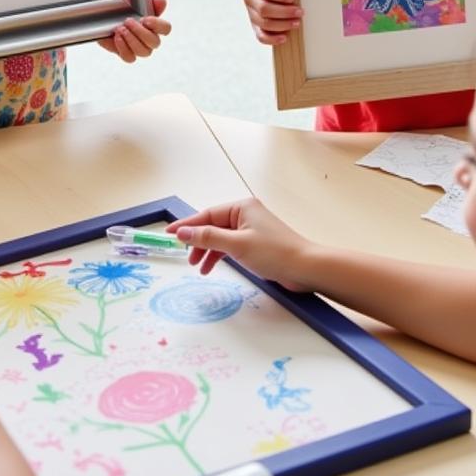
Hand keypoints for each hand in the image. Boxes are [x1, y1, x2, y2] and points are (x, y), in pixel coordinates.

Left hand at [97, 0, 170, 61]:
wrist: (107, 21)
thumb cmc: (124, 14)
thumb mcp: (135, 5)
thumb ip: (149, 3)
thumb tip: (161, 1)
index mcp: (155, 26)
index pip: (166, 28)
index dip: (158, 25)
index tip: (145, 19)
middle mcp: (150, 40)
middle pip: (155, 42)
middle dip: (140, 32)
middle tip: (128, 21)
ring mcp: (139, 49)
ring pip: (143, 52)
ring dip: (131, 40)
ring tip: (120, 29)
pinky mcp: (127, 55)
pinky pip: (130, 58)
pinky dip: (123, 48)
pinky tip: (117, 37)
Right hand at [166, 198, 314, 290]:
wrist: (306, 268)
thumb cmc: (274, 252)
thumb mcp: (236, 244)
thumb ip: (207, 238)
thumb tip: (182, 232)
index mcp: (241, 207)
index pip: (207, 215)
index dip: (187, 225)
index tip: (169, 233)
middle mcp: (245, 214)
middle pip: (213, 225)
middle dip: (198, 241)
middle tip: (187, 257)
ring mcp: (252, 229)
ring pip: (221, 237)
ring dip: (209, 251)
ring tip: (199, 267)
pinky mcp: (257, 243)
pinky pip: (231, 245)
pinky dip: (221, 255)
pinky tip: (214, 267)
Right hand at [244, 0, 301, 44]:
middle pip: (264, 9)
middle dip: (284, 12)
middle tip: (300, 12)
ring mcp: (251, 13)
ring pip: (263, 23)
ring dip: (282, 25)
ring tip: (297, 23)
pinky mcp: (254, 25)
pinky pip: (260, 36)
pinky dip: (272, 39)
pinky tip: (285, 38)